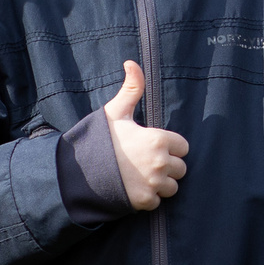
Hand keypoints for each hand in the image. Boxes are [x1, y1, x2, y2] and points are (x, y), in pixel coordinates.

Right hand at [105, 60, 189, 209]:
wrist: (79, 171)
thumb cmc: (99, 139)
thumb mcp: (115, 111)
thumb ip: (131, 88)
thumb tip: (132, 62)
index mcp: (159, 140)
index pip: (183, 147)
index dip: (171, 147)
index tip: (155, 147)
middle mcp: (161, 163)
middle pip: (180, 169)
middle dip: (168, 167)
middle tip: (147, 163)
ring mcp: (153, 184)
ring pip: (172, 187)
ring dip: (161, 184)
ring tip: (142, 176)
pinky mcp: (145, 201)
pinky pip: (158, 202)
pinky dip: (149, 198)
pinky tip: (135, 189)